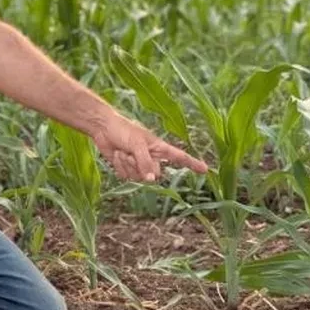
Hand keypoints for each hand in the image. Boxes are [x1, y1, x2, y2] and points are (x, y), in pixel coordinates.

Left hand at [91, 111, 208, 181]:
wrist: (103, 129)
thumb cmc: (123, 130)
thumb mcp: (137, 145)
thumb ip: (146, 162)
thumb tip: (152, 180)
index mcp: (160, 148)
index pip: (181, 157)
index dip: (193, 164)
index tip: (206, 170)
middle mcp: (152, 157)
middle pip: (155, 174)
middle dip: (141, 166)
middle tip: (131, 152)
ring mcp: (139, 164)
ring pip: (138, 177)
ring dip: (127, 165)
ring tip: (122, 151)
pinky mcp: (127, 168)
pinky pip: (126, 177)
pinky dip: (119, 166)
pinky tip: (115, 155)